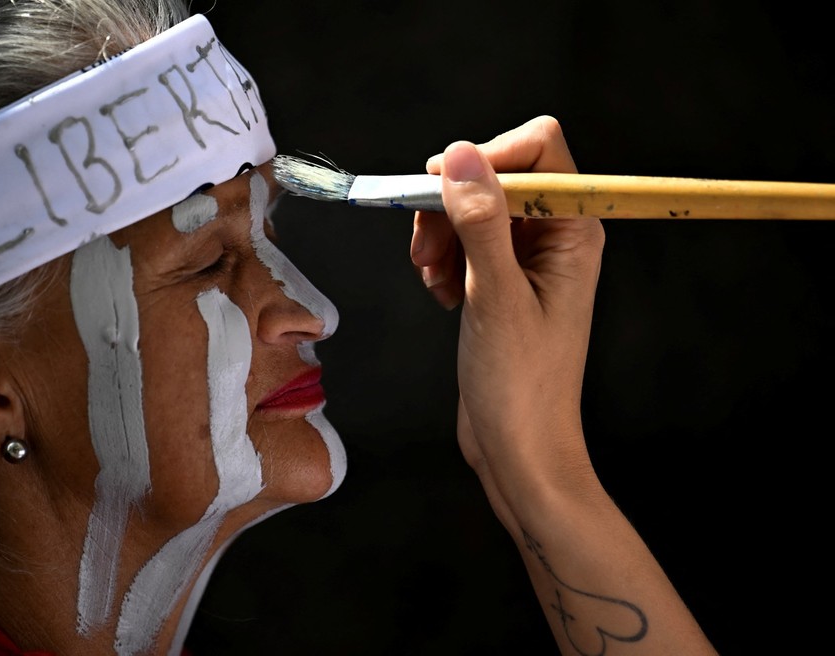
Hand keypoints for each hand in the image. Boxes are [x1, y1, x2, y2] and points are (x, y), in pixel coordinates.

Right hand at [410, 116, 605, 533]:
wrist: (519, 448)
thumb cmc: (522, 386)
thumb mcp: (496, 297)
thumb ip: (481, 222)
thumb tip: (462, 156)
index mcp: (573, 230)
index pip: (539, 148)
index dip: (488, 158)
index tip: (443, 188)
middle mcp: (554, 237)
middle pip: (495, 175)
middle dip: (453, 206)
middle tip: (428, 250)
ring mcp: (526, 259)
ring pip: (471, 208)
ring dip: (441, 237)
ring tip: (436, 282)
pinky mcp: (500, 280)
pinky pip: (463, 242)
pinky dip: (443, 260)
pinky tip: (442, 296)